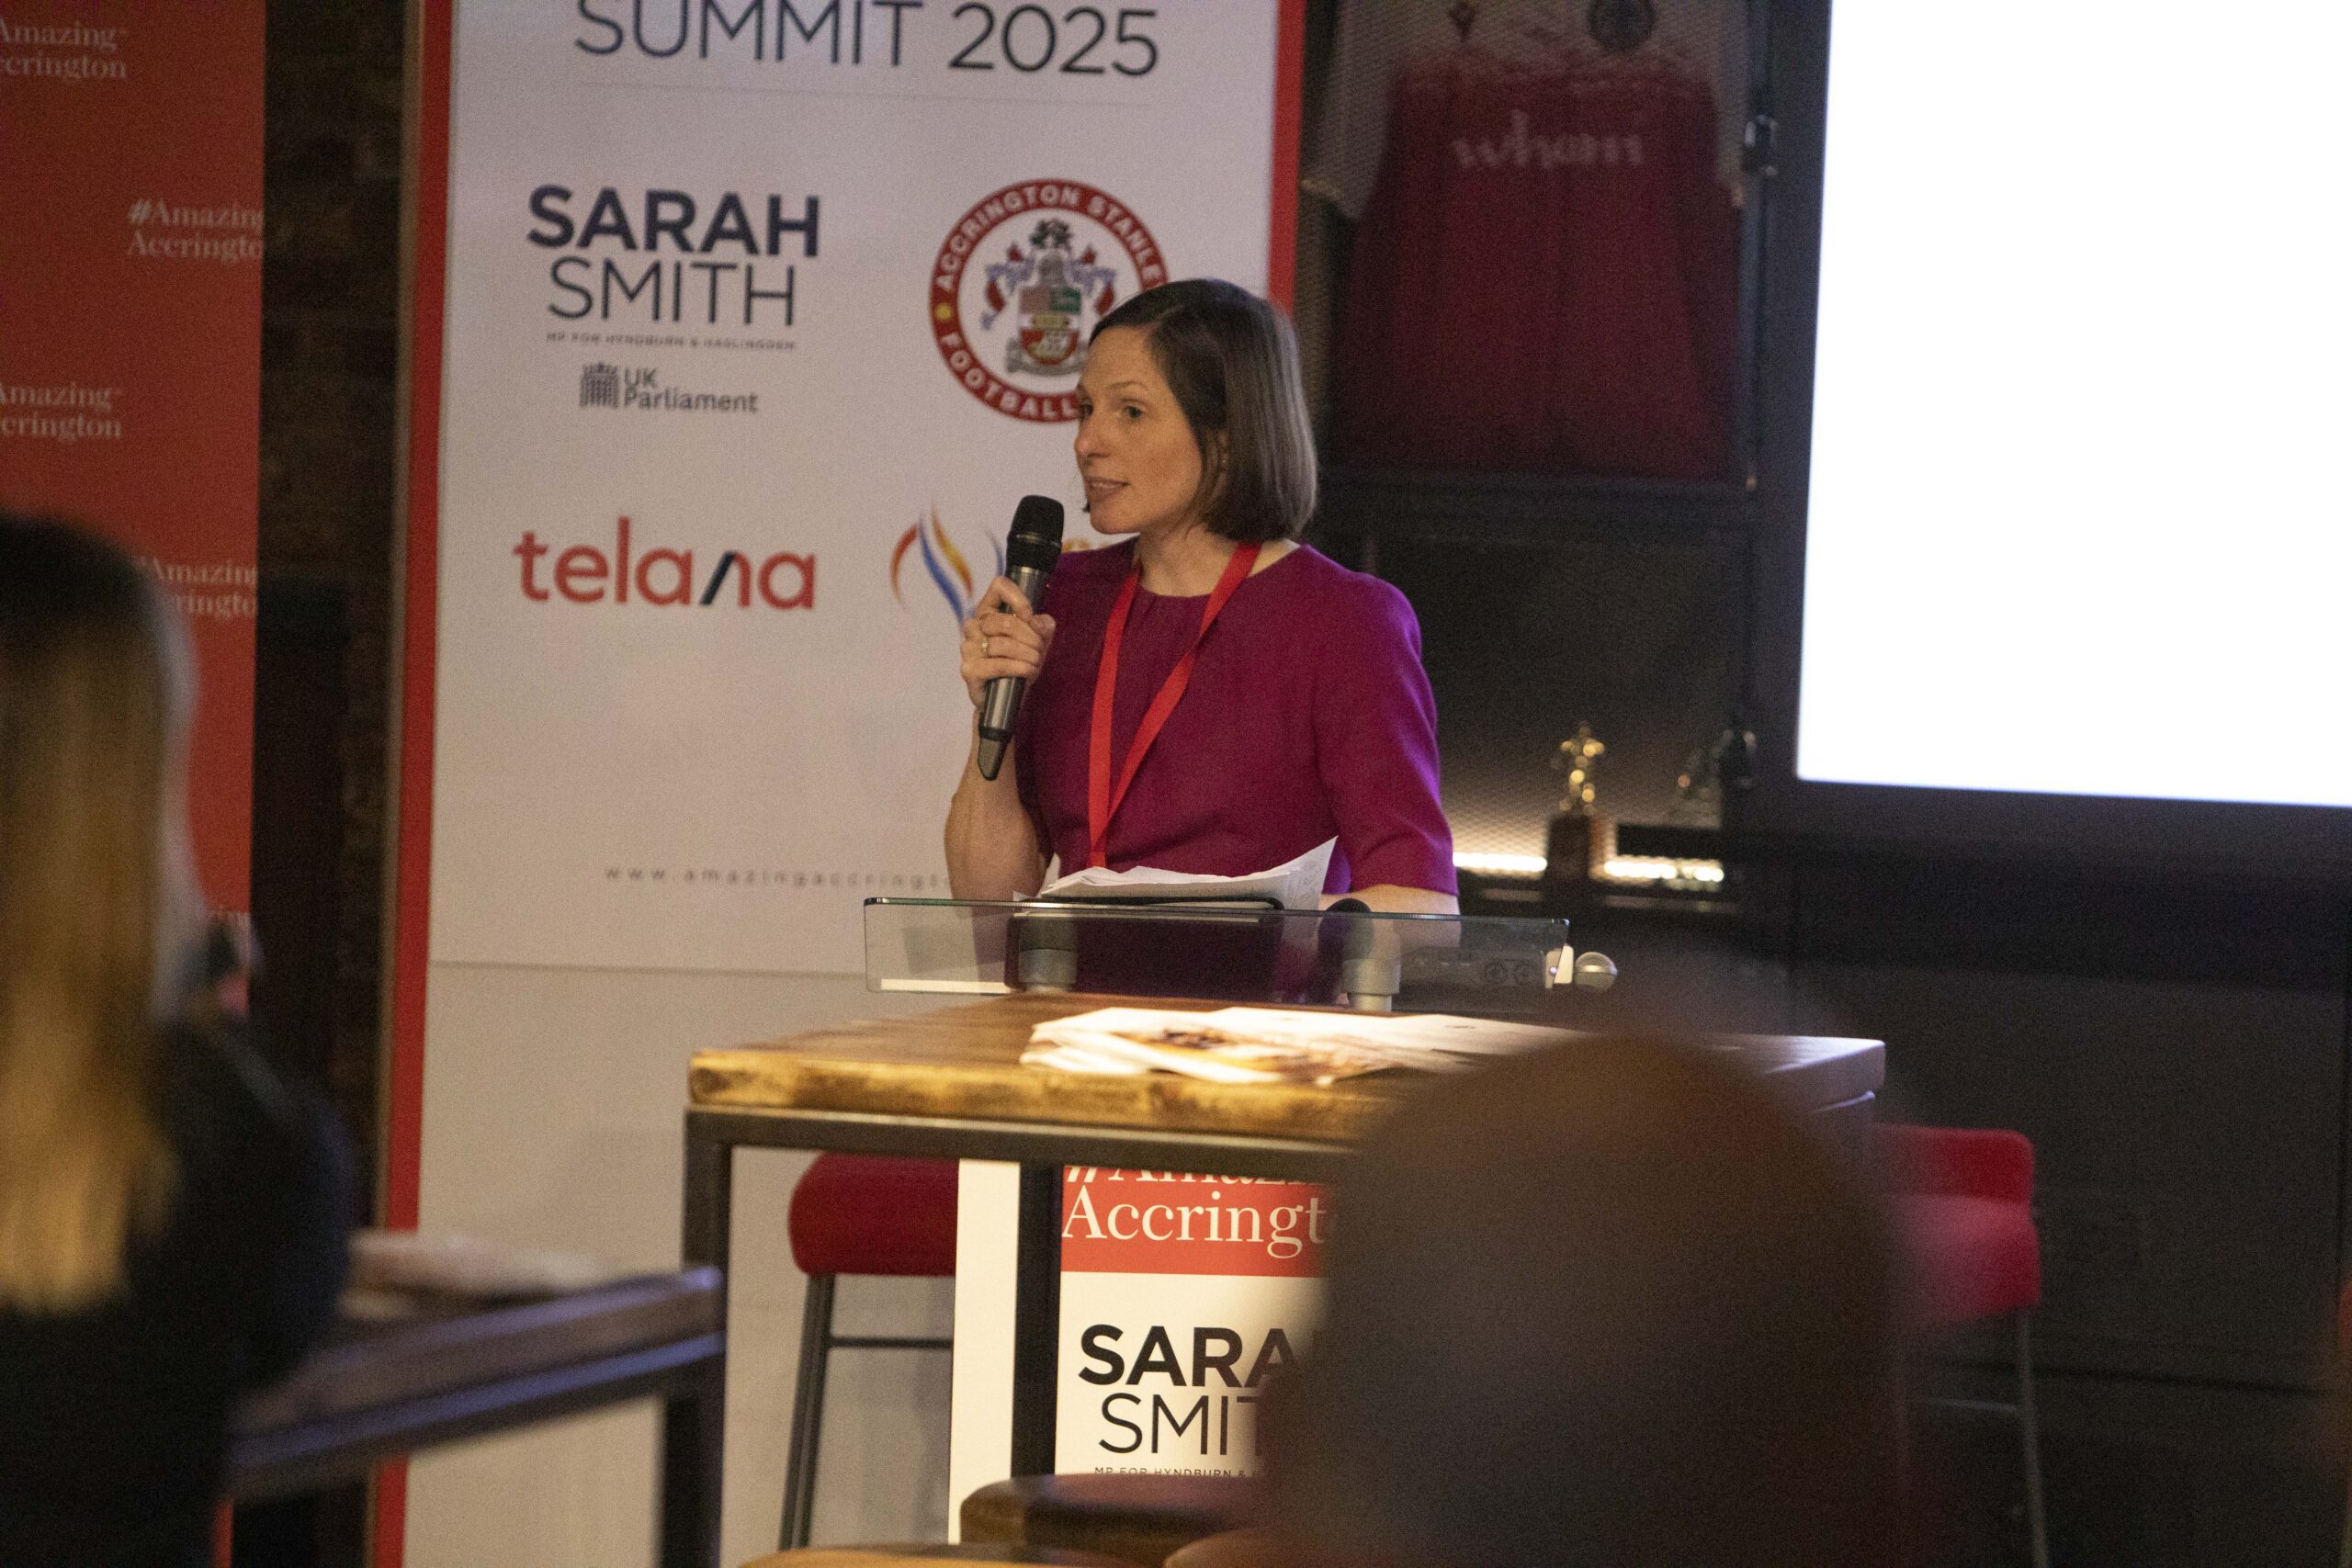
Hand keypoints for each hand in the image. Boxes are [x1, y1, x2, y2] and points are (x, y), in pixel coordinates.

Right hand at [960, 576, 1056, 710]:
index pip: (999, 586)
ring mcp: (969, 648)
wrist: (1009, 697)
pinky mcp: (969, 670)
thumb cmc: (1021, 662)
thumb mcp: (1039, 641)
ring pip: (1002, 644)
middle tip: (1039, 650)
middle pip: (1004, 622)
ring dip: (1027, 655)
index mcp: (989, 611)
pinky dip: (1018, 668)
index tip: (1030, 617)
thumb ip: (1043, 627)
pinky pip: (998, 665)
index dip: (1018, 598)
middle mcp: (974, 626)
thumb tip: (1038, 623)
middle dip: (1030, 638)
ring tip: (1035, 664)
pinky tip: (1028, 672)